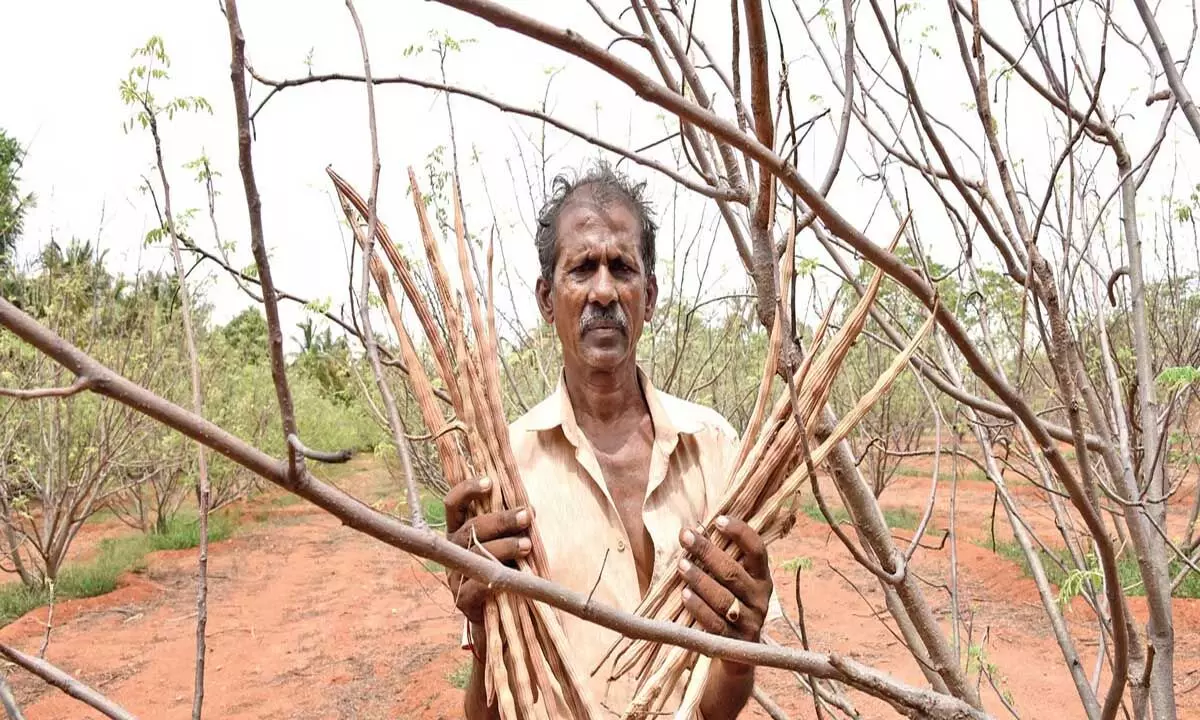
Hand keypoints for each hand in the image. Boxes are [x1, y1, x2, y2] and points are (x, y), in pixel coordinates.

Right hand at [443, 476, 533, 623]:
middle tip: (526, 515)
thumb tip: (530, 510)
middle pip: (470, 528)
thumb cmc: (504, 571)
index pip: (454, 505)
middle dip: (500, 520)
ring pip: (475, 554)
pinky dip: (497, 578)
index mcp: (460, 532)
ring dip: (504, 546)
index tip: (490, 482)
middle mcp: (453, 550)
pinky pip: (476, 585)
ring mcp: (455, 575)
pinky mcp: (462, 599)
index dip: (467, 490)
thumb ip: (510, 528)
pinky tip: (516, 575)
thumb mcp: (504, 545)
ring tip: (527, 545)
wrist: (498, 617)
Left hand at [676, 515, 771, 643]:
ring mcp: (750, 622)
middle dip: (708, 552)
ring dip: (700, 579)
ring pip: (724, 598)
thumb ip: (720, 559)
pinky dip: (699, 608)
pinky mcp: (736, 643)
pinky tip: (685, 594)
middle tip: (686, 537)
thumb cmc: (730, 605)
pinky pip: (715, 623)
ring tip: (681, 565)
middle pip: (734, 572)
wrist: (738, 656)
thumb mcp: (734, 583)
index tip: (717, 520)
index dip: (740, 533)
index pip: (757, 550)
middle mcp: (761, 599)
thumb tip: (690, 530)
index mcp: (762, 578)